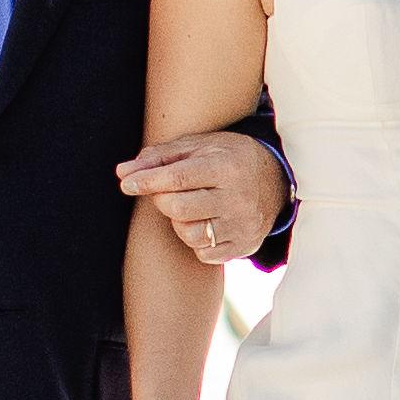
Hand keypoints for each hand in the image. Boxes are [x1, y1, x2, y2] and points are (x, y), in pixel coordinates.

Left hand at [117, 129, 287, 263]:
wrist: (277, 180)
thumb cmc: (228, 157)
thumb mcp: (199, 146)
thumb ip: (159, 157)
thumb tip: (122, 173)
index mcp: (227, 167)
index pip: (177, 178)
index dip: (146, 182)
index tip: (127, 183)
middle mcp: (238, 199)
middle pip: (178, 209)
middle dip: (162, 200)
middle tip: (164, 191)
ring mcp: (242, 226)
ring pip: (189, 235)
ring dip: (178, 221)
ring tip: (188, 206)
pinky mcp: (244, 246)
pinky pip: (203, 253)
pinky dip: (195, 239)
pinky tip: (203, 221)